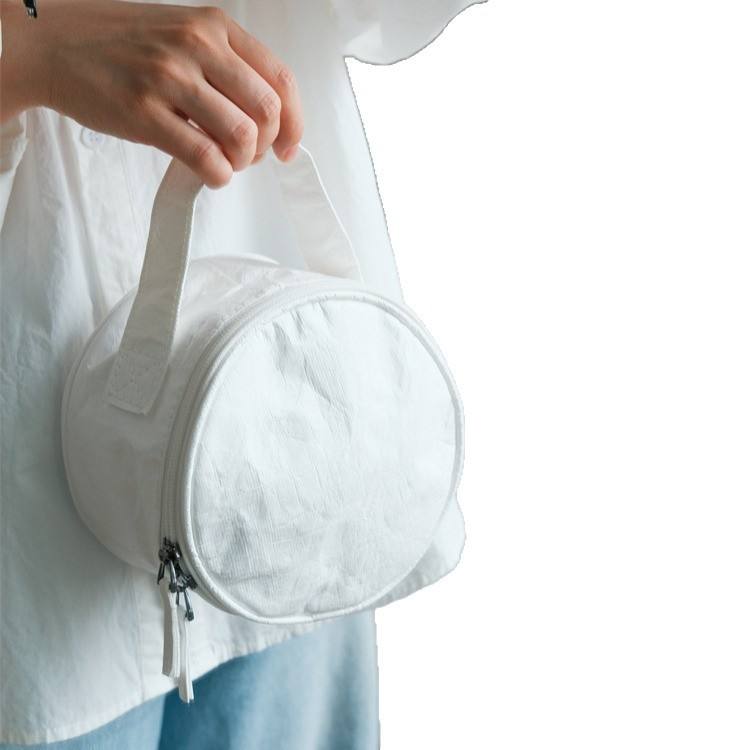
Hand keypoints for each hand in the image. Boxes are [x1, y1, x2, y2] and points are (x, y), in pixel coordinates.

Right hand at [0, 0, 302, 185]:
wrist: (52, 43)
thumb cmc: (123, 44)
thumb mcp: (183, 33)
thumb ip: (226, 65)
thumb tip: (267, 117)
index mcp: (215, 26)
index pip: (280, 80)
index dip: (295, 123)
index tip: (289, 149)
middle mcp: (197, 46)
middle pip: (267, 112)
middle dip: (266, 146)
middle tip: (247, 156)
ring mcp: (169, 78)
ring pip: (241, 136)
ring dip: (241, 163)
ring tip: (223, 163)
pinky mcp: (144, 113)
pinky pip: (204, 158)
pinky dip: (217, 176)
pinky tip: (209, 174)